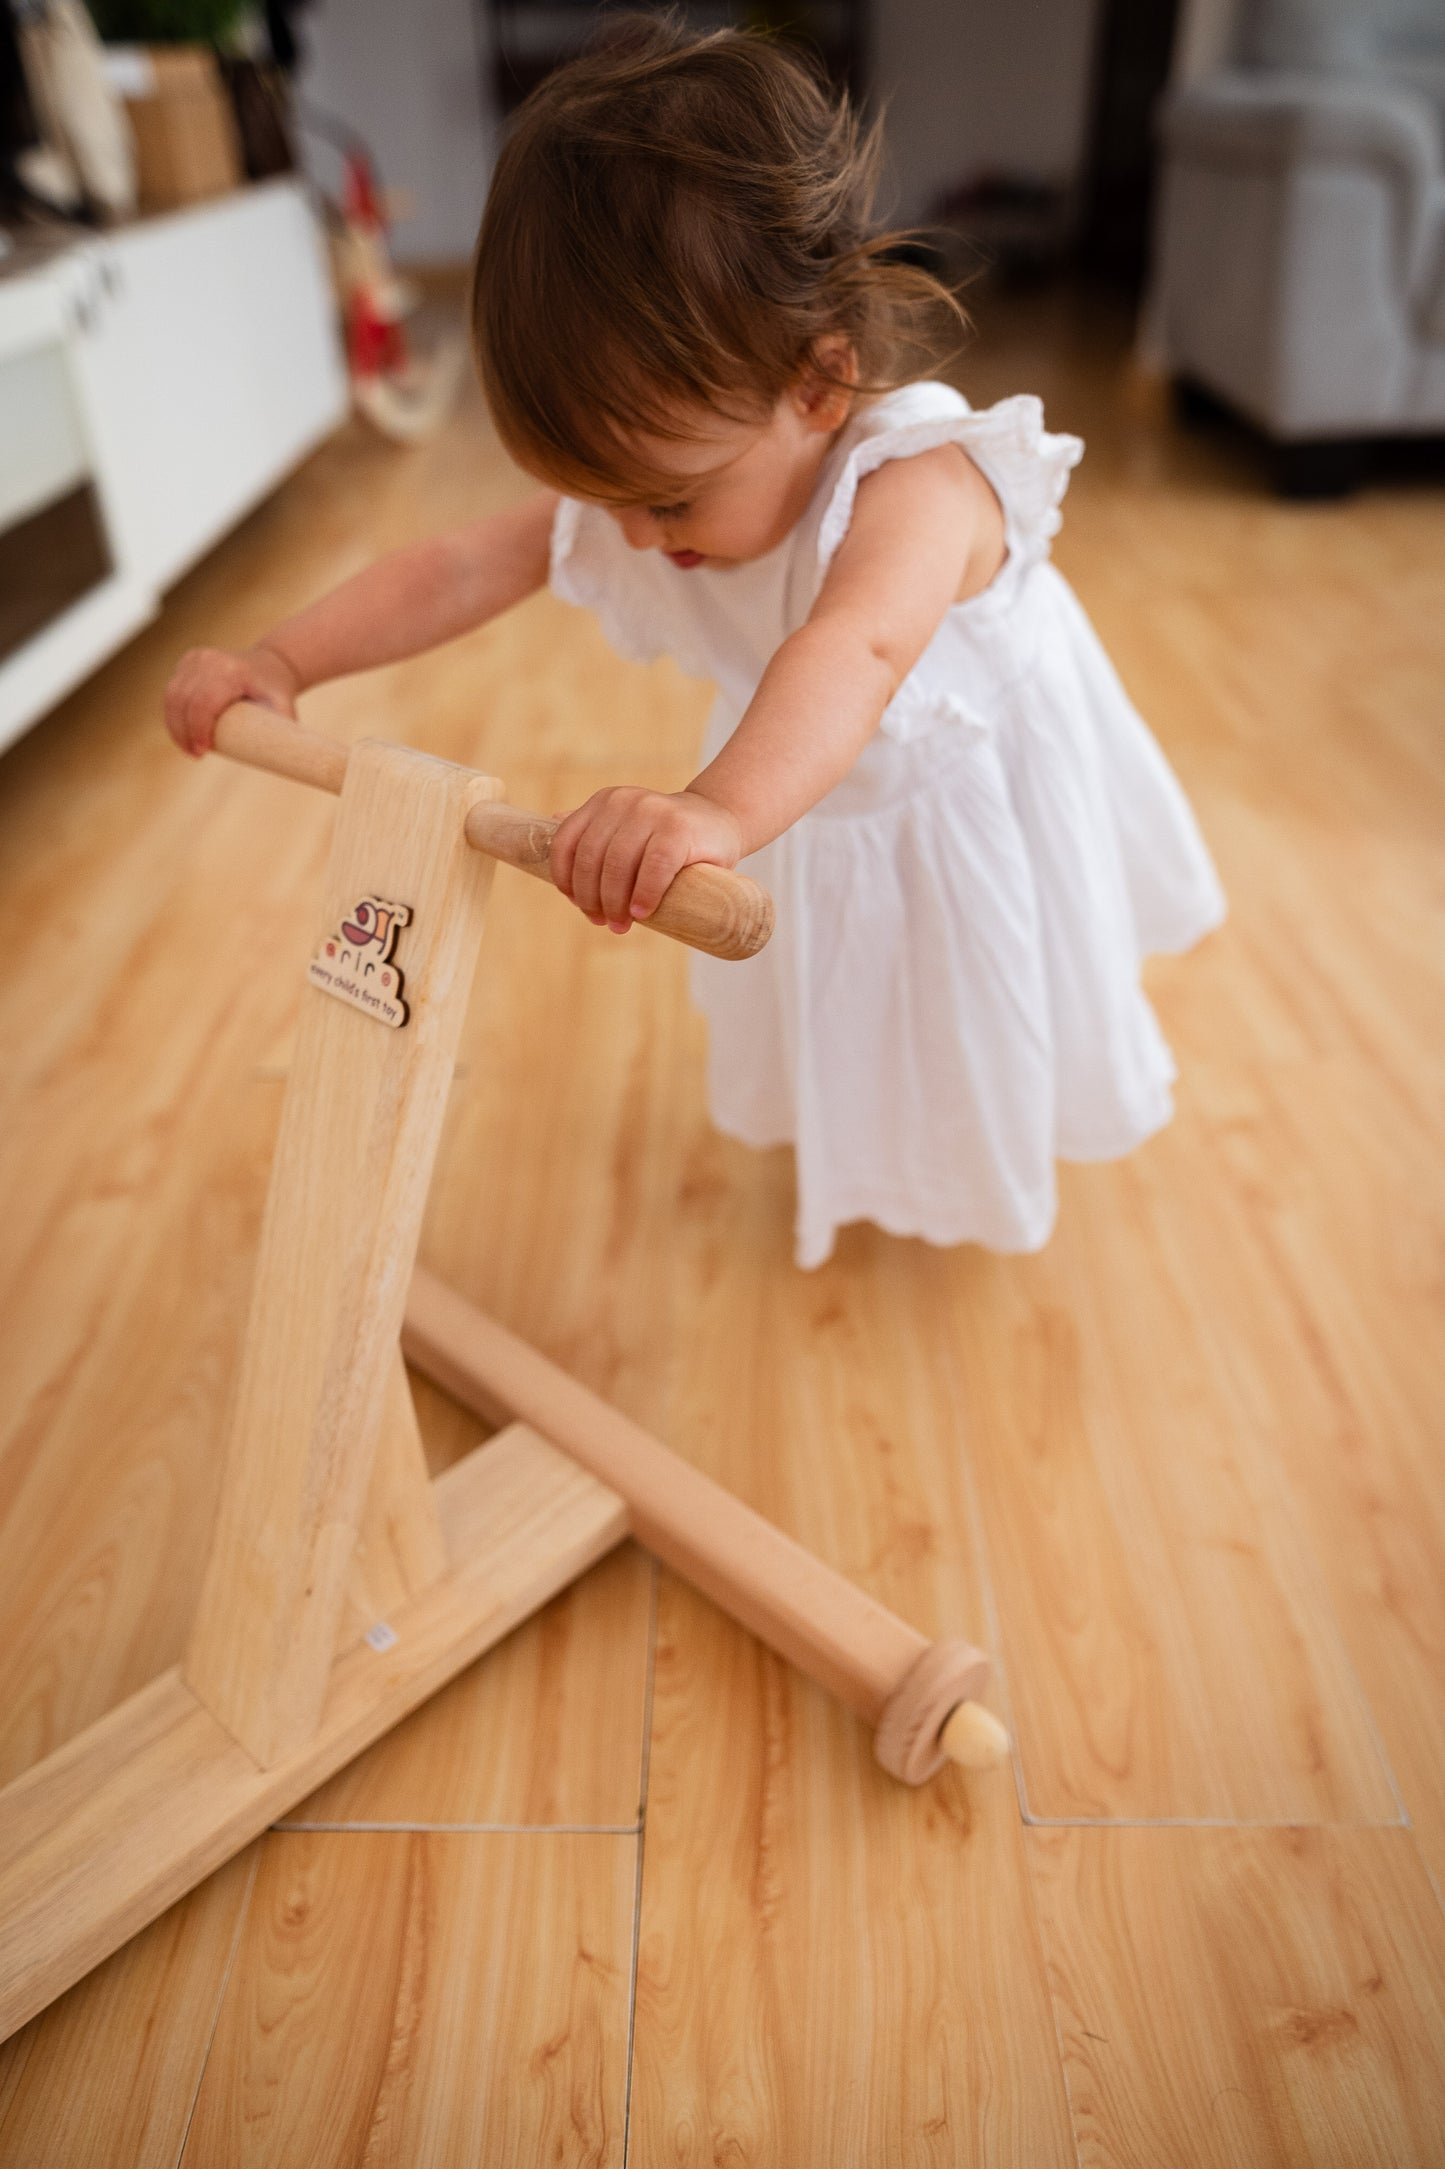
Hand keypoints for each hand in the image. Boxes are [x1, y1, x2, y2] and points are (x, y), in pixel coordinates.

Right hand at [163, 642, 299, 757]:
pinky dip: (173, 713)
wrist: (271, 664)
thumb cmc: (276, 691)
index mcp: (231, 670)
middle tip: (194, 755)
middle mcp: (209, 660)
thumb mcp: (283, 709)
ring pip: (172, 696)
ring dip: (174, 725)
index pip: (204, 702)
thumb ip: (282, 733)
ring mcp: (195, 658)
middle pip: (183, 700)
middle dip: (183, 732)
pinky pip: (172, 690)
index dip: (198, 730)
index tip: (202, 752)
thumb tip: (279, 762)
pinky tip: (181, 732)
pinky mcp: (187, 661)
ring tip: (188, 748)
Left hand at [549, 787, 742, 931]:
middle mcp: (624, 801)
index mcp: (604, 802)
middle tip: (603, 922)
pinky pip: (653, 867)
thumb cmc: (668, 837)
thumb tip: (549, 821)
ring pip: (618, 865)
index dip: (566, 879)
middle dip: (591, 898)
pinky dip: (644, 894)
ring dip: (615, 903)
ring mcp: (652, 811)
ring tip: (621, 924)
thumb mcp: (627, 827)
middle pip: (591, 859)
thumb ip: (595, 827)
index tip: (577, 904)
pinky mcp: (679, 829)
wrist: (719, 822)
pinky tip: (643, 912)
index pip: (567, 842)